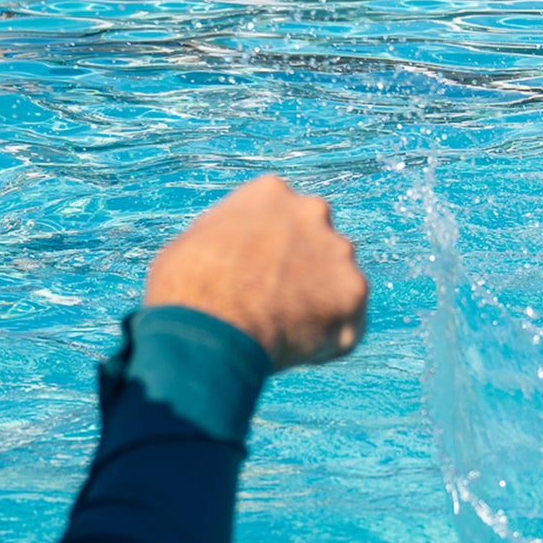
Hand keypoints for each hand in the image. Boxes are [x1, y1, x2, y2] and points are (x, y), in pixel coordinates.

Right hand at [143, 175, 367, 370]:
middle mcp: (313, 212)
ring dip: (317, 304)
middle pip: (316, 244)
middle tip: (275, 302)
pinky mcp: (355, 291)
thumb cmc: (187, 290)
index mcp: (270, 193)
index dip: (268, 250)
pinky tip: (296, 348)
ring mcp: (339, 251)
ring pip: (336, 282)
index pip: (282, 218)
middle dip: (303, 271)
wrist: (212, 326)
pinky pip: (348, 321)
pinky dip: (328, 338)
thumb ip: (228, 242)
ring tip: (280, 330)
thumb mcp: (193, 246)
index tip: (255, 273)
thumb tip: (229, 259)